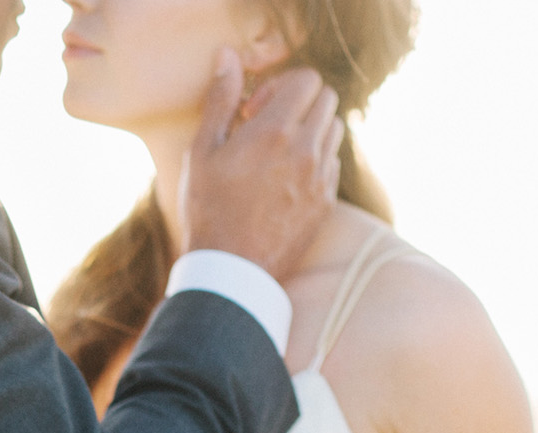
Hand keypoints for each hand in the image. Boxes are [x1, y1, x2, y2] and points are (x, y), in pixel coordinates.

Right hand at [179, 52, 343, 280]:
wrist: (231, 271)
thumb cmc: (208, 209)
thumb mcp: (203, 151)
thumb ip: (220, 99)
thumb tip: (228, 57)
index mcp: (275, 131)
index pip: (308, 80)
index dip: (282, 85)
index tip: (256, 108)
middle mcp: (305, 151)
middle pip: (326, 100)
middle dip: (300, 103)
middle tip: (268, 126)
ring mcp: (320, 179)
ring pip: (334, 131)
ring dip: (310, 131)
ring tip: (278, 153)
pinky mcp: (326, 204)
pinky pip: (332, 165)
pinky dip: (314, 162)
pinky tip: (285, 180)